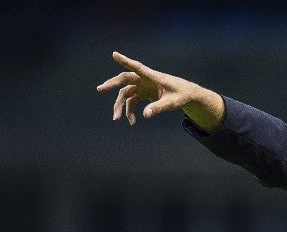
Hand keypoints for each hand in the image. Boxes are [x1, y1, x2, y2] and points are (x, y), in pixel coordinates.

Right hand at [96, 52, 223, 130]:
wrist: (187, 96)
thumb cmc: (181, 95)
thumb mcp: (172, 103)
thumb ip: (159, 107)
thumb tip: (145, 115)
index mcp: (152, 76)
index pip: (137, 67)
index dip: (125, 61)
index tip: (114, 54)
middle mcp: (145, 79)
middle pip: (124, 79)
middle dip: (112, 84)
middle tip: (99, 89)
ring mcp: (143, 86)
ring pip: (126, 93)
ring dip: (120, 106)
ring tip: (117, 119)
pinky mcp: (143, 93)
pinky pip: (132, 101)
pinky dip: (130, 110)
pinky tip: (132, 121)